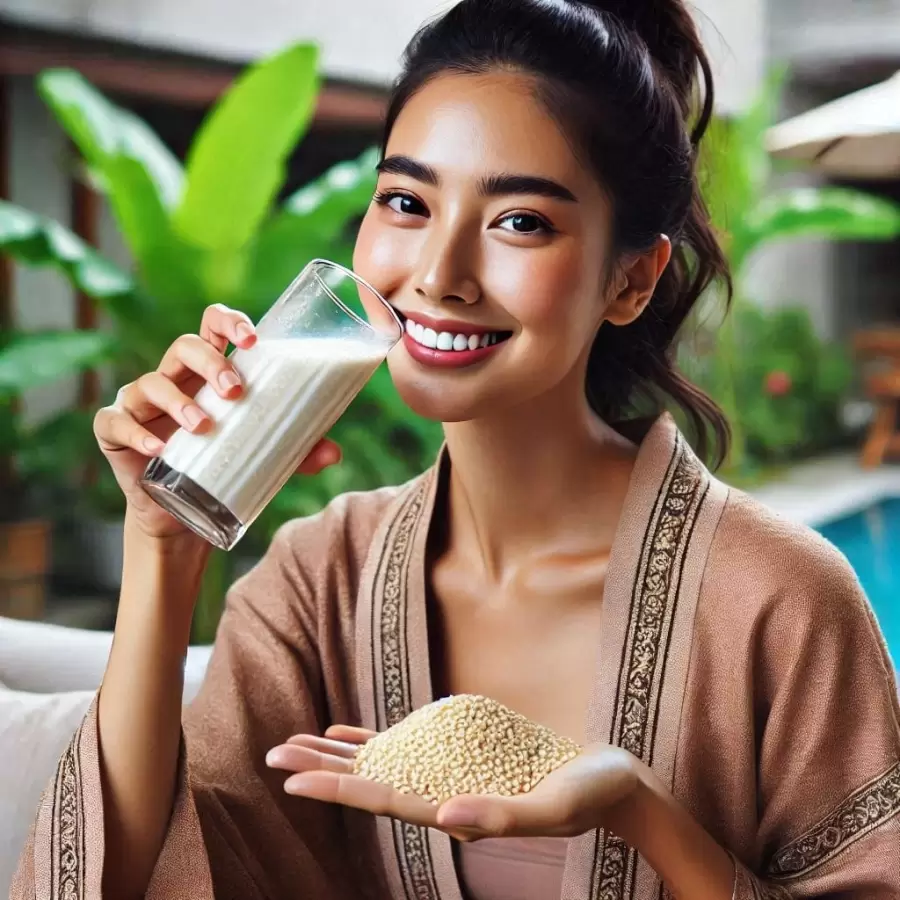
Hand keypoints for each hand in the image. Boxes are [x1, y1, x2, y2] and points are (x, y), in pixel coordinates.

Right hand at [93, 303, 340, 539]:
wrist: (181, 516)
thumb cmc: (224, 468)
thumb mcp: (264, 458)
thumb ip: (298, 451)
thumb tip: (335, 453)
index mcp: (208, 372)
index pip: (213, 327)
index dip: (229, 322)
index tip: (252, 338)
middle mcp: (174, 378)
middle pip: (184, 346)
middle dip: (210, 361)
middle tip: (235, 390)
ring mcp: (140, 401)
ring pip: (152, 382)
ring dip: (179, 401)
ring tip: (203, 425)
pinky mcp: (114, 430)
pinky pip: (117, 422)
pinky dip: (137, 432)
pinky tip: (159, 447)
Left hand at [266, 725, 640, 841]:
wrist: (608, 781)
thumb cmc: (588, 795)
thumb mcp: (554, 808)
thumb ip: (502, 816)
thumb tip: (443, 817)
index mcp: (457, 810)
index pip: (386, 801)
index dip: (338, 790)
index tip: (293, 781)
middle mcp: (443, 794)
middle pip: (371, 783)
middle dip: (322, 769)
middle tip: (272, 754)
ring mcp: (449, 772)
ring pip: (380, 763)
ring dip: (337, 754)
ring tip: (294, 741)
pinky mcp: (460, 753)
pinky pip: (406, 746)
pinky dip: (372, 739)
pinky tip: (344, 733)